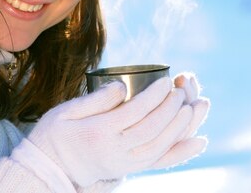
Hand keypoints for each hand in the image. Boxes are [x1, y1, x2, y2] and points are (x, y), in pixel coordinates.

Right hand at [27, 77, 202, 186]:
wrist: (50, 168)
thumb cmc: (55, 134)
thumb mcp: (64, 111)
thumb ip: (94, 100)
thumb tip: (121, 86)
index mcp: (98, 133)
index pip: (134, 113)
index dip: (154, 97)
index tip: (166, 81)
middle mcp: (114, 151)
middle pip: (151, 129)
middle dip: (172, 108)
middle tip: (182, 90)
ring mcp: (124, 163)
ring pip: (160, 146)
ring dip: (182, 126)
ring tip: (196, 106)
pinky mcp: (129, 169)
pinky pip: (160, 162)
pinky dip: (182, 152)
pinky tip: (200, 141)